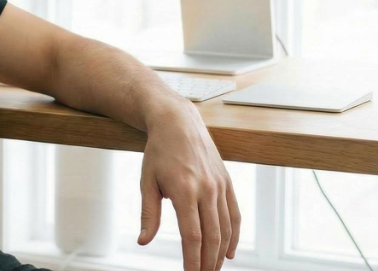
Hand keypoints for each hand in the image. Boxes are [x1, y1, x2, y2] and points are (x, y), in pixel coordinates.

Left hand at [137, 100, 239, 270]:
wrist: (178, 122)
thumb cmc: (159, 151)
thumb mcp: (147, 181)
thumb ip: (148, 214)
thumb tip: (143, 241)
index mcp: (184, 190)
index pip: (192, 235)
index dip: (192, 260)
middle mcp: (206, 189)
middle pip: (212, 237)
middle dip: (207, 263)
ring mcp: (220, 186)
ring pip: (225, 229)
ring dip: (220, 254)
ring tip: (212, 270)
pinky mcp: (227, 182)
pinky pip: (234, 215)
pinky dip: (233, 236)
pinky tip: (228, 252)